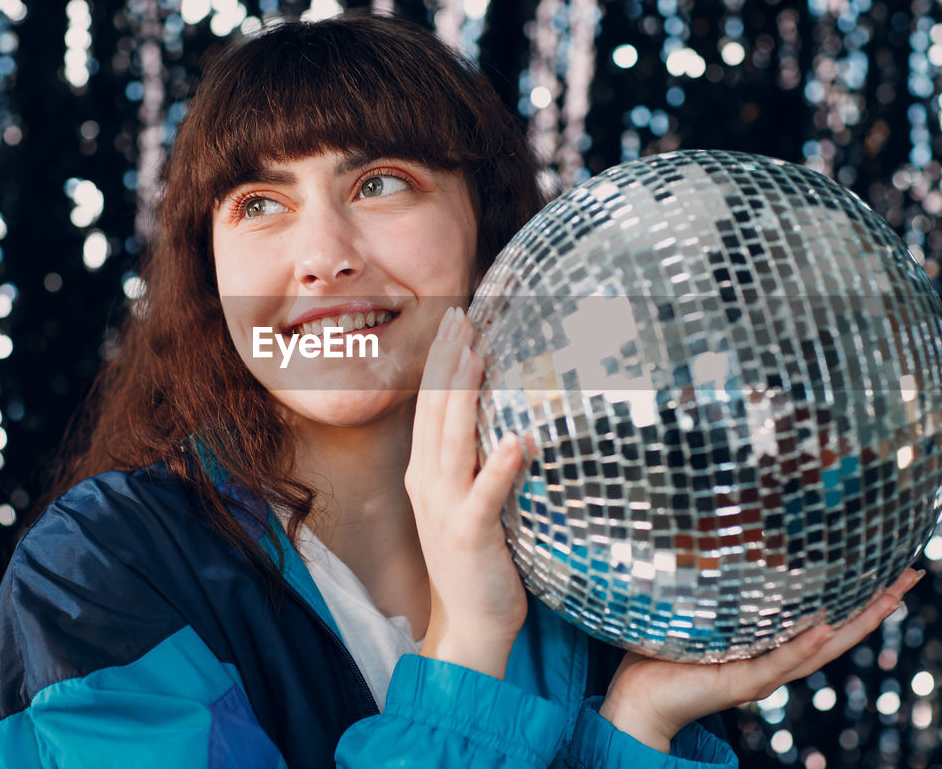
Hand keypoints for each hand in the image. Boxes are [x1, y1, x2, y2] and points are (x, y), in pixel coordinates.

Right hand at [407, 306, 527, 678]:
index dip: (440, 363)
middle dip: (447, 363)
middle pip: (435, 413)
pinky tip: (516, 439)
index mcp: (426, 475)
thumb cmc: (477, 561)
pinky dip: (500, 467)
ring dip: (463, 396)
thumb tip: (504, 419)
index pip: (430, 408)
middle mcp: (428, 485)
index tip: (454, 323)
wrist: (469, 623)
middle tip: (461, 318)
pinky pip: (485, 494)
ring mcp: (445, 508)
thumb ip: (477, 463)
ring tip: (477, 355)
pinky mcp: (470, 534)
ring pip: (452, 442)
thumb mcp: (469, 502)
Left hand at [598, 567, 925, 751]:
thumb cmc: (663, 654)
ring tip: (887, 599)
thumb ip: (713, 583)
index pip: (823, 616)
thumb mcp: (698, 612)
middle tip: (910, 577)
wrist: (638, 698)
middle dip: (875, 607)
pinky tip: (822, 631)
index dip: (856, 596)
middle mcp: (774, 660)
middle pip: (837, 632)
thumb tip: (711, 529)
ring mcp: (762, 674)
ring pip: (818, 650)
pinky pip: (776, 664)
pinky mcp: (740, 683)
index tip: (888, 569)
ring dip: (854, 625)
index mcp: (769, 643)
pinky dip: (801, 648)